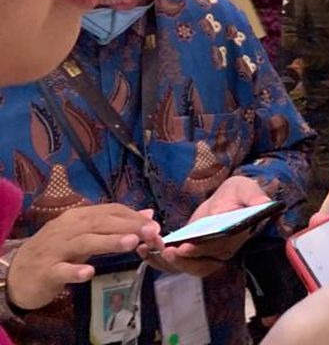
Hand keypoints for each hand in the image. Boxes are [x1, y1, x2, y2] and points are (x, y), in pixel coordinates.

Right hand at [7, 204, 161, 310]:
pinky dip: (75, 271)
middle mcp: (67, 229)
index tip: (155, 225)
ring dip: (109, 242)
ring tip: (131, 243)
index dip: (132, 216)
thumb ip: (115, 224)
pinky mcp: (46, 272)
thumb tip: (148, 213)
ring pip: (84, 243)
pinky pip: (61, 270)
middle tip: (151, 232)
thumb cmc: (57, 251)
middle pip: (100, 223)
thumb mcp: (85, 235)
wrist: (17, 273)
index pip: (109, 211)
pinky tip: (90, 273)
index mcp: (78, 217)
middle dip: (128, 226)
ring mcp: (55, 250)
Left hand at [139, 176, 269, 277]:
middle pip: (199, 266)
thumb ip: (254, 197)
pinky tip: (142, 248)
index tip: (185, 246)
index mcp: (234, 238)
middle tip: (163, 249)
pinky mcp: (190, 252)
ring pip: (184, 268)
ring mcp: (204, 255)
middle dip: (179, 261)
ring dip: (164, 261)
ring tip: (146, 247)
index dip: (200, 251)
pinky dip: (157, 259)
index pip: (218, 250)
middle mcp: (220, 252)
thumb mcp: (246, 189)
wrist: (229, 198)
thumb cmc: (239, 193)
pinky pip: (174, 263)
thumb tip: (263, 204)